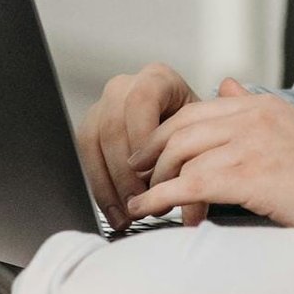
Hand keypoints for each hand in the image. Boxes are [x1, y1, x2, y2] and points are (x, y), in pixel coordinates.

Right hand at [76, 62, 199, 230]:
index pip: (140, 102)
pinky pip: (86, 157)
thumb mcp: (207, 132)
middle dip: (125, 171)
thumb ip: (203, 150)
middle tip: (141, 201)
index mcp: (157, 79)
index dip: (142, 140)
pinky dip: (101, 189)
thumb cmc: (200, 130)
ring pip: (93, 143)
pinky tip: (116, 212)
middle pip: (113, 125)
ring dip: (110, 184)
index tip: (151, 174)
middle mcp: (126, 87)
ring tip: (129, 214)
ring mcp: (104, 106)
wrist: (187, 130)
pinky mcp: (91, 129)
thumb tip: (190, 185)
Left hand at [125, 79, 293, 241]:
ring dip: (155, 183)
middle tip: (137, 181)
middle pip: (178, 129)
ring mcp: (253, 144)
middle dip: (151, 156)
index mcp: (263, 105)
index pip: (195, 111)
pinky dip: (162, 199)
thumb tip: (225, 87)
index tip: (150, 158)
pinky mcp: (252, 176)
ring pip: (180, 155)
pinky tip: (151, 214)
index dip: (165, 135)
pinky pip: (191, 184)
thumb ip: (257, 110)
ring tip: (144, 206)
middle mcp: (254, 116)